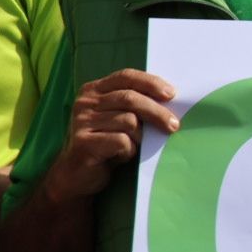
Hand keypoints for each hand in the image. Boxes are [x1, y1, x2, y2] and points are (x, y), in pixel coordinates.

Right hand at [43, 69, 178, 204]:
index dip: (151, 83)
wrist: (78, 174)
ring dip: (140, 137)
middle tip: (174, 125)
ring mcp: (81, 121)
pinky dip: (129, 150)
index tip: (172, 94)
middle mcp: (85, 102)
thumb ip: (136, 106)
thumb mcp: (120, 119)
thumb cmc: (107, 143)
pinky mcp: (84, 142)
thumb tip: (172, 100)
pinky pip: (122, 141)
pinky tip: (122, 155)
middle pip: (131, 99)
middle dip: (158, 112)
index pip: (126, 77)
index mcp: (94, 90)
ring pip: (129, 121)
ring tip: (133, 146)